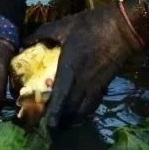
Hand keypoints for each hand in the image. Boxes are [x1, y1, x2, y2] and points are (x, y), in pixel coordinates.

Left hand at [22, 1, 144, 129]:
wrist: (123, 28)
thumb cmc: (92, 26)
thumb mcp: (65, 25)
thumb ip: (44, 34)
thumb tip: (25, 42)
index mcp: (70, 70)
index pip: (60, 100)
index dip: (53, 115)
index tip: (45, 124)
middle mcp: (82, 83)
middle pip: (71, 112)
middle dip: (60, 122)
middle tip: (49, 124)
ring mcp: (95, 86)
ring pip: (83, 111)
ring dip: (73, 118)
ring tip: (63, 120)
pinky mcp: (104, 85)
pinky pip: (93, 105)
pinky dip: (84, 111)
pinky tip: (79, 109)